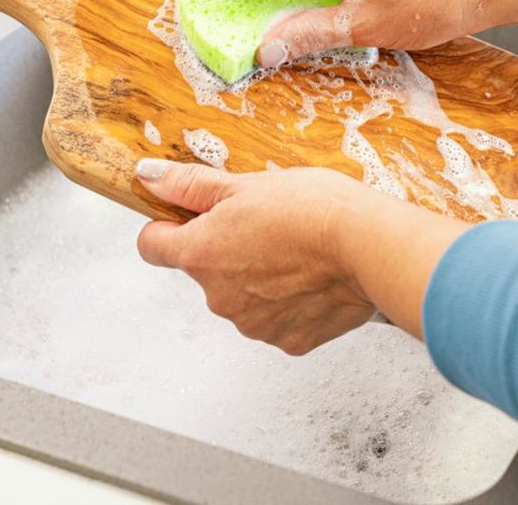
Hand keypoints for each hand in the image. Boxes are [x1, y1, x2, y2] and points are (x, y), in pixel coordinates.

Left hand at [135, 158, 388, 354]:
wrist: (369, 246)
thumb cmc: (313, 209)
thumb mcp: (246, 183)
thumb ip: (190, 185)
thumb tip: (148, 176)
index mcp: (201, 254)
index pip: (153, 246)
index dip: (168, 226)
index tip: (192, 216)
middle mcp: (219, 298)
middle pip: (206, 271)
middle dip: (228, 250)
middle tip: (269, 225)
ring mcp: (254, 325)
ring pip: (244, 297)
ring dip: (260, 278)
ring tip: (299, 252)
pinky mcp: (289, 341)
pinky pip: (279, 319)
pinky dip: (292, 302)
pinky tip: (315, 278)